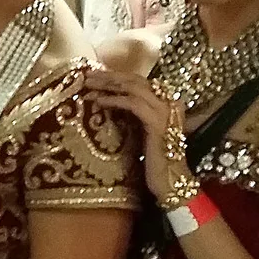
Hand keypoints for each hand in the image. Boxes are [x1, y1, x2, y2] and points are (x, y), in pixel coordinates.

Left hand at [89, 71, 196, 203]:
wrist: (168, 182)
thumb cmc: (152, 160)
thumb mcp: (140, 130)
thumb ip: (132, 113)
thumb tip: (107, 98)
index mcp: (167, 101)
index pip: (139, 81)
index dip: (116, 76)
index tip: (95, 76)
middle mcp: (170, 102)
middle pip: (135, 80)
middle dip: (109, 76)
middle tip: (88, 76)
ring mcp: (165, 111)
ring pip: (133, 87)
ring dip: (108, 85)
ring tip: (89, 86)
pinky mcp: (158, 122)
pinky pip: (133, 104)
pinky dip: (114, 100)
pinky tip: (98, 102)